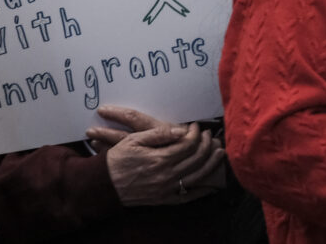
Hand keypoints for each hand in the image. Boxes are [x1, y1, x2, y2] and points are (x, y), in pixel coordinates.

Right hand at [87, 105, 224, 206]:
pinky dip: (202, 190)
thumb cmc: (118, 159)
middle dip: (206, 145)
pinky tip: (211, 183)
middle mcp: (166, 175)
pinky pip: (188, 196)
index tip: (196, 126)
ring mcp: (167, 188)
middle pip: (196, 159)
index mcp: (160, 158)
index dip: (195, 134)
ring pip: (197, 176)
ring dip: (211, 164)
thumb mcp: (134, 140)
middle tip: (210, 135)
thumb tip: (180, 130)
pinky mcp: (165, 199)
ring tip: (219, 153)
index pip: (187, 144)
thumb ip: (158, 135)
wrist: (105, 184)